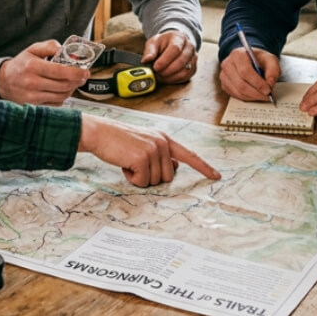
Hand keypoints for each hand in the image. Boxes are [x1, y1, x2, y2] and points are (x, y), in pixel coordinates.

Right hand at [0, 40, 88, 105]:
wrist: (3, 81)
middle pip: (63, 85)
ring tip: (74, 82)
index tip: (85, 71)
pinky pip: (55, 103)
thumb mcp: (32, 49)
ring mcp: (33, 96)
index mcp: (32, 66)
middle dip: (77, 81)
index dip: (76, 72)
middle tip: (83, 76)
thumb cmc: (21, 65)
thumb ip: (49, 46)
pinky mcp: (34, 105)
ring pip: (61, 95)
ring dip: (72, 89)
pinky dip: (63, 97)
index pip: (60, 71)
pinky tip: (64, 90)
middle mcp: (32, 83)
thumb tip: (64, 49)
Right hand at [79, 115, 221, 185]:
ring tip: (128, 162)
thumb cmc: (118, 141)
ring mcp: (154, 149)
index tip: (217, 176)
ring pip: (155, 181)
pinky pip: (142, 182)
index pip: (189, 155)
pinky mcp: (143, 157)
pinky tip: (124, 165)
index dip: (203, 167)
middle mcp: (162, 143)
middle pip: (168, 177)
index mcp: (164, 139)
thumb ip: (160, 154)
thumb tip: (173, 168)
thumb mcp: (144, 144)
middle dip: (151, 177)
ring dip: (139, 178)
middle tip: (135, 164)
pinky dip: (132, 179)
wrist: (99, 133)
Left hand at [142, 30, 196, 83]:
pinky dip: (175, 80)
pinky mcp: (194, 67)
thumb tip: (146, 60)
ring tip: (161, 76)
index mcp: (179, 38)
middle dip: (167, 70)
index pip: (175, 49)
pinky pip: (186, 77)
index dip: (165, 60)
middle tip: (157, 74)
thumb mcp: (154, 42)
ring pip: (185, 71)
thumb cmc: (163, 43)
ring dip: (171, 77)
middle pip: (181, 61)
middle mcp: (189, 47)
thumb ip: (149, 51)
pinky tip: (167, 78)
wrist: (174, 43)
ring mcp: (193, 58)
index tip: (155, 67)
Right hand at [219, 47, 280, 100]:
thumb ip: (273, 70)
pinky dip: (247, 98)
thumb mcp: (270, 60)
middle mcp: (227, 64)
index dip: (257, 83)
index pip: (245, 71)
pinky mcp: (224, 85)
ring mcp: (224, 76)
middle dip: (256, 93)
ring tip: (263, 96)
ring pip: (238, 92)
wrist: (250, 59)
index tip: (268, 90)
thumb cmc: (259, 59)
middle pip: (240, 84)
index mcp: (238, 55)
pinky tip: (255, 95)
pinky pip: (235, 95)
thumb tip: (270, 83)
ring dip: (252, 97)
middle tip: (267, 96)